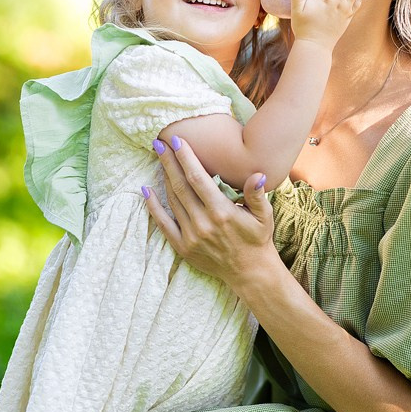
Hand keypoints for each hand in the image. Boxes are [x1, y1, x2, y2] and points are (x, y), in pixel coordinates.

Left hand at [141, 136, 281, 289]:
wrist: (249, 271)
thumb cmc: (257, 238)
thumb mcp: (264, 215)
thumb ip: (257, 194)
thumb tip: (258, 175)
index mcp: (222, 211)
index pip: (198, 178)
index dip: (185, 158)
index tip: (176, 140)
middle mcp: (203, 223)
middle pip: (180, 186)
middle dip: (168, 162)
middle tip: (159, 143)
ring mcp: (191, 236)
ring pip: (172, 201)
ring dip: (163, 178)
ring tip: (159, 159)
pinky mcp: (183, 247)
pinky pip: (163, 223)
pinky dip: (153, 206)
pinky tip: (146, 191)